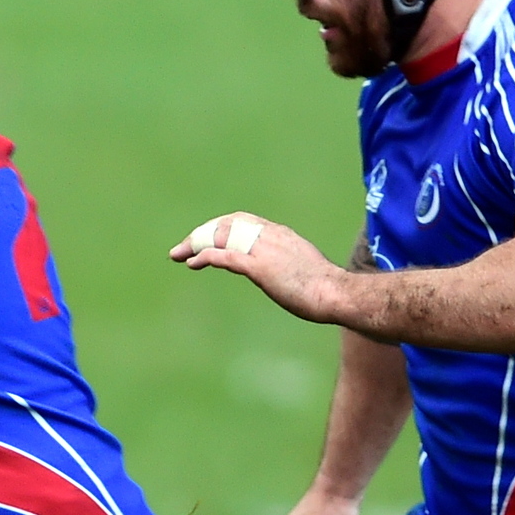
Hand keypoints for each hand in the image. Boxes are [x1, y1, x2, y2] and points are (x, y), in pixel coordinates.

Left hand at [169, 211, 348, 324]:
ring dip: (196, 244)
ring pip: (221, 237)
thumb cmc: (325, 288)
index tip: (202, 239)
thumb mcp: (302, 269)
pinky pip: (225, 255)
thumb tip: (281, 273)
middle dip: (201, 233)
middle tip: (181, 248)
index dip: (217, 228)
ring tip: (178, 254)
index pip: (241, 221)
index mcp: (280, 234)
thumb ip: (286, 265)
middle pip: (226, 225)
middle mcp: (269, 236)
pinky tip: (192, 262)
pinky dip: (206, 256)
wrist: (336, 293)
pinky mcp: (260, 267)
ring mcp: (264, 250)